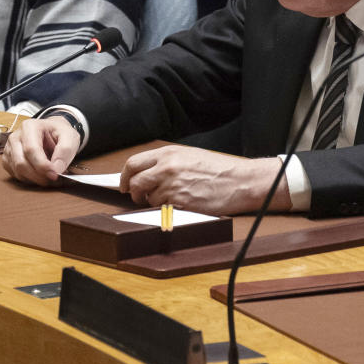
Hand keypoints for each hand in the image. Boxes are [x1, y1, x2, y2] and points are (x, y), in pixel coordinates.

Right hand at [1, 117, 80, 185]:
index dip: (42, 165)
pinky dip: (29, 179)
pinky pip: (16, 175)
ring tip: (50, 177)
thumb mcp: (70, 137)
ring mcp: (9, 148)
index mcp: (29, 127)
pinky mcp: (8, 159)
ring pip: (18, 171)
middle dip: (39, 175)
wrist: (51, 132)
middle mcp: (16, 137)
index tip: (55, 175)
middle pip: (21, 162)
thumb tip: (56, 169)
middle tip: (54, 179)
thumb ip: (65, 151)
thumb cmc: (59, 133)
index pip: (31, 149)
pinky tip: (40, 175)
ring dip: (35, 179)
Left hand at [120, 145, 290, 214]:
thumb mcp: (189, 155)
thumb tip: (145, 173)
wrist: (239, 181)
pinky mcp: (180, 203)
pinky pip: (162, 210)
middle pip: (134, 182)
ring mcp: (172, 186)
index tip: (124, 185)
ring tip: (171, 199)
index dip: (125, 177)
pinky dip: (166, 210)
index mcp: (168, 154)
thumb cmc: (218, 169)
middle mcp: (167, 168)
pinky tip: (180, 204)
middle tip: (138, 197)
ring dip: (153, 202)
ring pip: (148, 199)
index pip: (133, 163)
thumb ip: (166, 162)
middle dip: (132, 192)